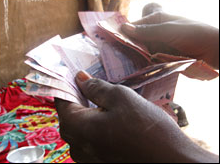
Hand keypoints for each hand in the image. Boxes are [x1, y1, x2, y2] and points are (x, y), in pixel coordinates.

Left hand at [55, 71, 218, 162]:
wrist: (170, 160)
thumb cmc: (146, 127)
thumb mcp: (121, 98)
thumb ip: (96, 87)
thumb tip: (80, 78)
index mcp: (77, 127)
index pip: (62, 102)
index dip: (68, 86)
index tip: (76, 76)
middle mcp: (77, 146)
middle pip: (70, 117)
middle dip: (79, 100)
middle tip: (93, 87)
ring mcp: (88, 158)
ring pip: (80, 129)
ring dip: (88, 114)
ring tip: (105, 103)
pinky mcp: (99, 162)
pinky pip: (90, 140)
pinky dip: (95, 126)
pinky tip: (111, 120)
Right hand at [121, 12, 218, 68]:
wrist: (214, 52)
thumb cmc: (194, 34)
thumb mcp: (169, 30)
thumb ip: (147, 31)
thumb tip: (124, 28)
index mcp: (156, 18)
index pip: (134, 24)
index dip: (123, 32)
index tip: (112, 41)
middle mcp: (154, 31)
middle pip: (135, 38)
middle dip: (126, 46)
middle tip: (114, 55)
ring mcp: (157, 45)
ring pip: (139, 50)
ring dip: (132, 56)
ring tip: (121, 64)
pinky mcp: (160, 57)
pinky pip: (147, 59)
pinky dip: (141, 63)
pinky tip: (134, 69)